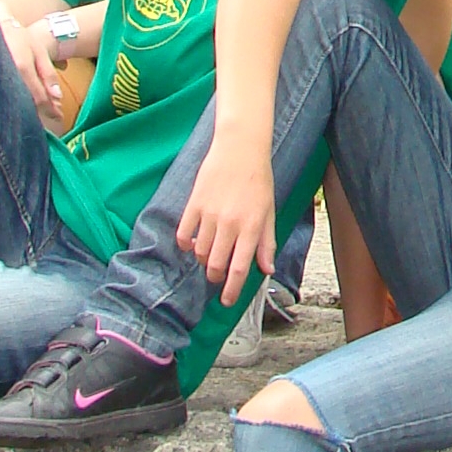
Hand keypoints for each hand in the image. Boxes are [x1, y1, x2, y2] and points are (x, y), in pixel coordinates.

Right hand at [0, 10, 70, 131]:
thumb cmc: (19, 37)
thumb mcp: (38, 52)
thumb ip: (48, 74)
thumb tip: (58, 97)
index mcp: (22, 68)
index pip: (39, 98)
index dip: (51, 110)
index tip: (60, 117)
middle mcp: (8, 77)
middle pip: (27, 105)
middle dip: (41, 113)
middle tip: (53, 118)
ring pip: (15, 105)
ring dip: (29, 111)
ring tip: (41, 113)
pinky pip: (5, 99)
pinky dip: (16, 104)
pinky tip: (24, 105)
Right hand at [176, 131, 279, 301]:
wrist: (240, 149)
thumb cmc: (258, 180)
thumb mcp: (268, 213)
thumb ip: (266, 243)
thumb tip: (266, 270)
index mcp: (250, 228)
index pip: (239, 269)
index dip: (232, 291)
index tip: (227, 302)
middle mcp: (229, 224)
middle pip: (216, 266)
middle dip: (215, 278)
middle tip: (217, 278)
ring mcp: (209, 214)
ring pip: (200, 253)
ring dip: (204, 260)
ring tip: (210, 257)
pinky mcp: (194, 204)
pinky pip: (183, 234)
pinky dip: (185, 244)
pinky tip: (191, 244)